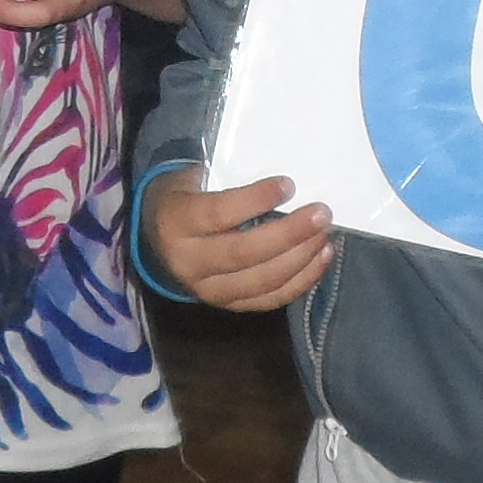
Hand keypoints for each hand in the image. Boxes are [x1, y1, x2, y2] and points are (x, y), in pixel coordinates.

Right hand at [145, 167, 335, 312]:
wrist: (158, 239)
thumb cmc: (185, 196)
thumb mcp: (193, 178)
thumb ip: (229, 177)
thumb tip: (286, 179)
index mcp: (176, 223)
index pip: (218, 214)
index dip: (255, 200)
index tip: (288, 185)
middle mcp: (189, 262)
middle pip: (244, 252)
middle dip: (289, 234)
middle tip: (321, 214)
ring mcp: (208, 290)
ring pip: (261, 281)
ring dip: (301, 259)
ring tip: (324, 235)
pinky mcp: (228, 305)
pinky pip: (269, 299)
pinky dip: (301, 281)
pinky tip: (321, 257)